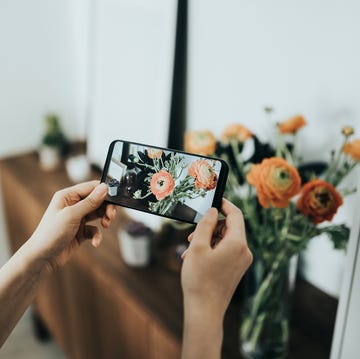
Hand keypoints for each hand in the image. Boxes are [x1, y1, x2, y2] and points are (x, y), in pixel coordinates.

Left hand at [28, 180, 115, 271]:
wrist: (41, 258)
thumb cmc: (50, 234)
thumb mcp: (72, 215)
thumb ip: (90, 201)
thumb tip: (104, 188)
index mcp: (68, 196)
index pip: (92, 187)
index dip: (104, 192)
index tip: (115, 200)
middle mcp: (73, 204)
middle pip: (98, 200)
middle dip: (107, 207)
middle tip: (111, 216)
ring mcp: (77, 218)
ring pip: (98, 213)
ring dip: (105, 219)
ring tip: (106, 225)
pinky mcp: (80, 231)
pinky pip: (95, 229)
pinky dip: (97, 235)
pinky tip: (95, 242)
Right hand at [181, 198, 252, 321]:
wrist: (204, 311)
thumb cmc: (199, 279)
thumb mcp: (197, 246)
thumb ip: (206, 224)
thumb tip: (214, 211)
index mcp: (238, 243)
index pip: (236, 214)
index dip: (225, 204)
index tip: (214, 200)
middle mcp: (244, 251)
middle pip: (229, 227)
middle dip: (210, 227)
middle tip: (192, 235)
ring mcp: (242, 261)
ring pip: (225, 240)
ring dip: (208, 239)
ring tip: (190, 251)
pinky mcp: (237, 269)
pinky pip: (226, 251)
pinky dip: (212, 249)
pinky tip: (196, 258)